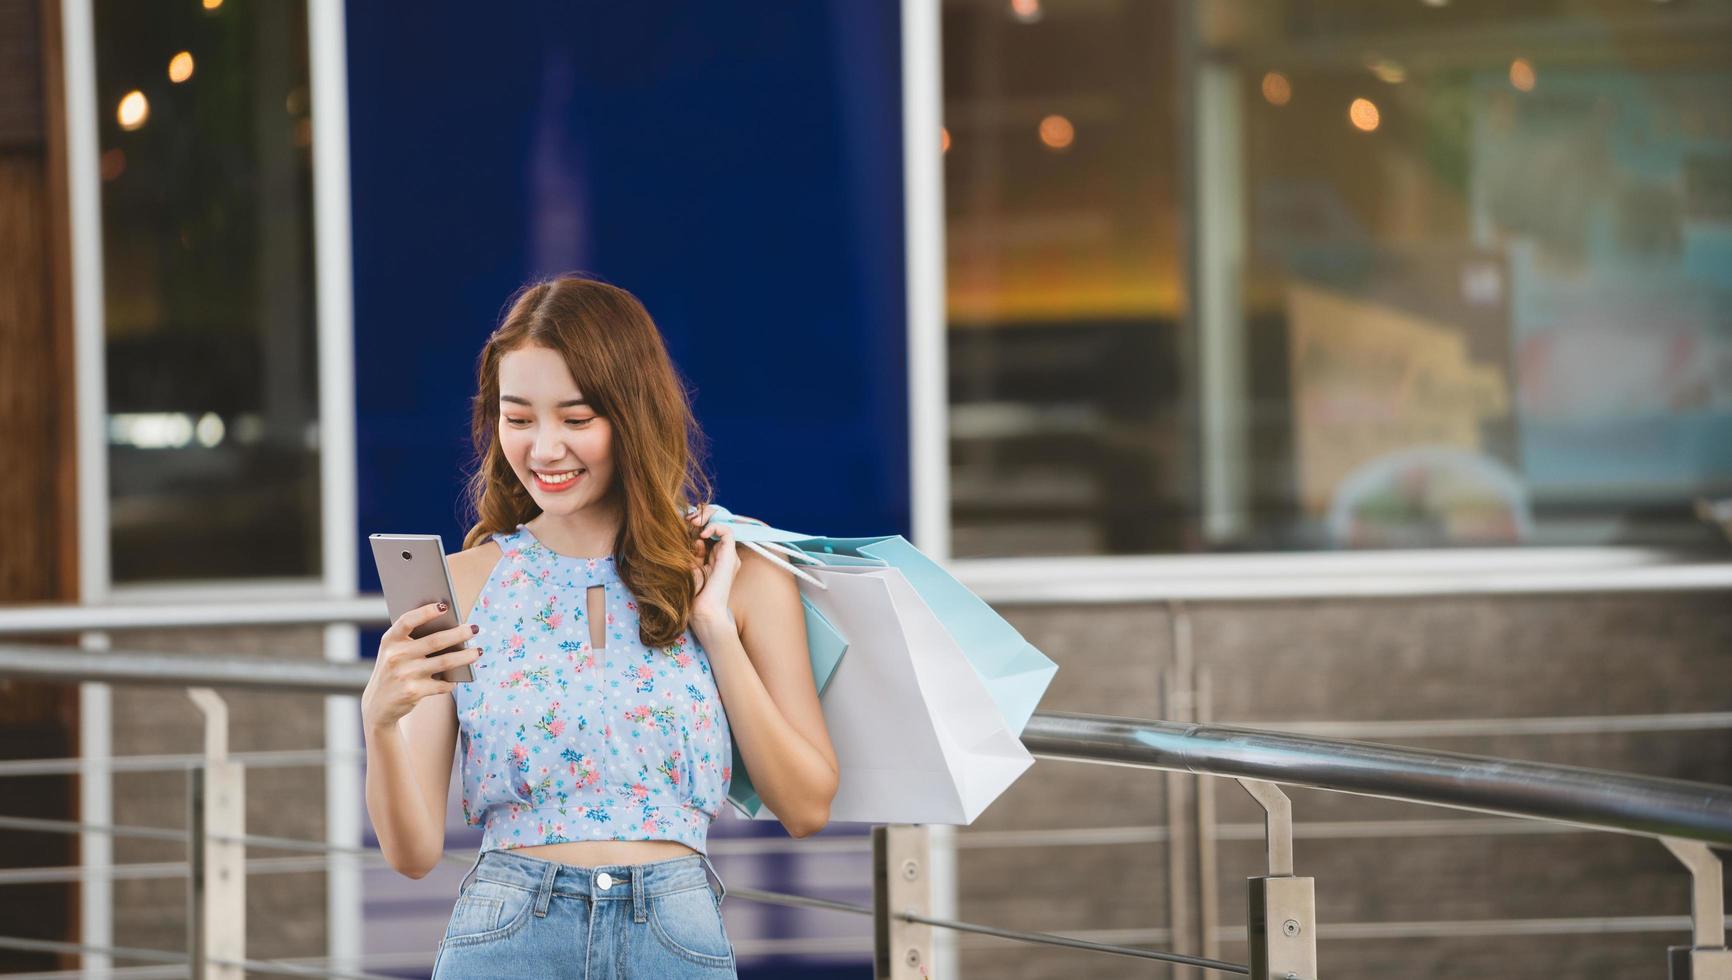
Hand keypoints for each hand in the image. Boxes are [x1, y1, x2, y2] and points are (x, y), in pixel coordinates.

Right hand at [360, 601, 481, 732]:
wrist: (378, 705)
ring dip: (465, 657)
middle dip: (458, 634)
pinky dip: (451, 682)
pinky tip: (457, 679)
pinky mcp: (413, 692)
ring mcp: (404, 675)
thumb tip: (452, 628)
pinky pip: (442, 684)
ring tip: (478, 651)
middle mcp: (395, 656)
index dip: (426, 612)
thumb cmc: (394, 670)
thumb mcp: (395, 652)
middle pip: (434, 641)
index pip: (408, 621)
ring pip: (444, 662)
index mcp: (390, 640)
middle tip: (475, 629)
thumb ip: (414, 640)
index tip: (445, 605)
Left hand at [688, 508, 738, 630]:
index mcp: (713, 559)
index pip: (708, 532)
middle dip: (702, 517)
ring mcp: (728, 556)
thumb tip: (695, 538)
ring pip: (722, 525)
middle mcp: (723, 555)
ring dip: (707, 519)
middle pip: (716, 525)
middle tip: (688, 518)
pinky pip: (727, 532)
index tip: (683, 522)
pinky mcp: (730, 557)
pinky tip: (702, 533)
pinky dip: (715, 527)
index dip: (697, 523)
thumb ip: (693, 552)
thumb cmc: (693, 594)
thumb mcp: (689, 567)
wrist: (703, 611)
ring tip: (693, 522)